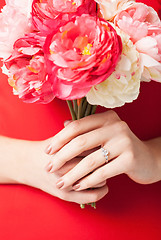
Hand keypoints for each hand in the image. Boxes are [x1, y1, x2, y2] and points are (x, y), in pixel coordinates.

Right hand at [17, 139, 107, 203]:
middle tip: (109, 157)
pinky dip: (101, 191)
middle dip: (106, 159)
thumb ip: (77, 132)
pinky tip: (104, 185)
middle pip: (96, 164)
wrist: (28, 164)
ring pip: (97, 180)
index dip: (103, 146)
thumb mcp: (60, 138)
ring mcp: (66, 183)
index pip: (93, 148)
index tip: (108, 145)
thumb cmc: (48, 149)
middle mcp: (66, 167)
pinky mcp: (66, 195)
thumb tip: (100, 126)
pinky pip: (91, 196)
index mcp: (67, 150)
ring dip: (105, 175)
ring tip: (105, 169)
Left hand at [45, 110, 160, 191]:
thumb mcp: (103, 135)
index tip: (47, 151)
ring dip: (72, 174)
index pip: (77, 126)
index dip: (59, 139)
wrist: (147, 159)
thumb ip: (85, 129)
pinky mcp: (130, 159)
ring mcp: (124, 142)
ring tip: (61, 182)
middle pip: (81, 142)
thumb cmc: (119, 147)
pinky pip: (103, 172)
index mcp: (106, 118)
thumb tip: (63, 125)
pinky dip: (88, 181)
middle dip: (61, 157)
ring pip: (90, 160)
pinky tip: (78, 186)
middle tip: (49, 168)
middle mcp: (116, 126)